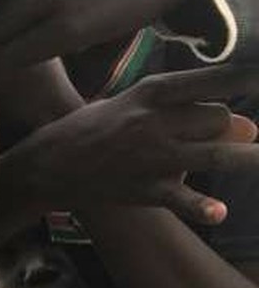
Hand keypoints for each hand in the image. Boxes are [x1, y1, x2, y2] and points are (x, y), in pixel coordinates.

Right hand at [20, 61, 258, 224]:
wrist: (49, 164)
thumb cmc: (98, 128)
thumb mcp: (136, 107)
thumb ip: (189, 113)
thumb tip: (251, 128)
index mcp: (152, 91)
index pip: (212, 79)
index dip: (247, 75)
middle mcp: (155, 121)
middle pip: (217, 118)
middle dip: (228, 129)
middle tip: (224, 137)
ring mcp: (151, 156)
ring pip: (215, 154)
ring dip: (248, 160)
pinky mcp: (145, 189)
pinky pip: (181, 198)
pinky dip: (201, 207)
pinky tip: (219, 212)